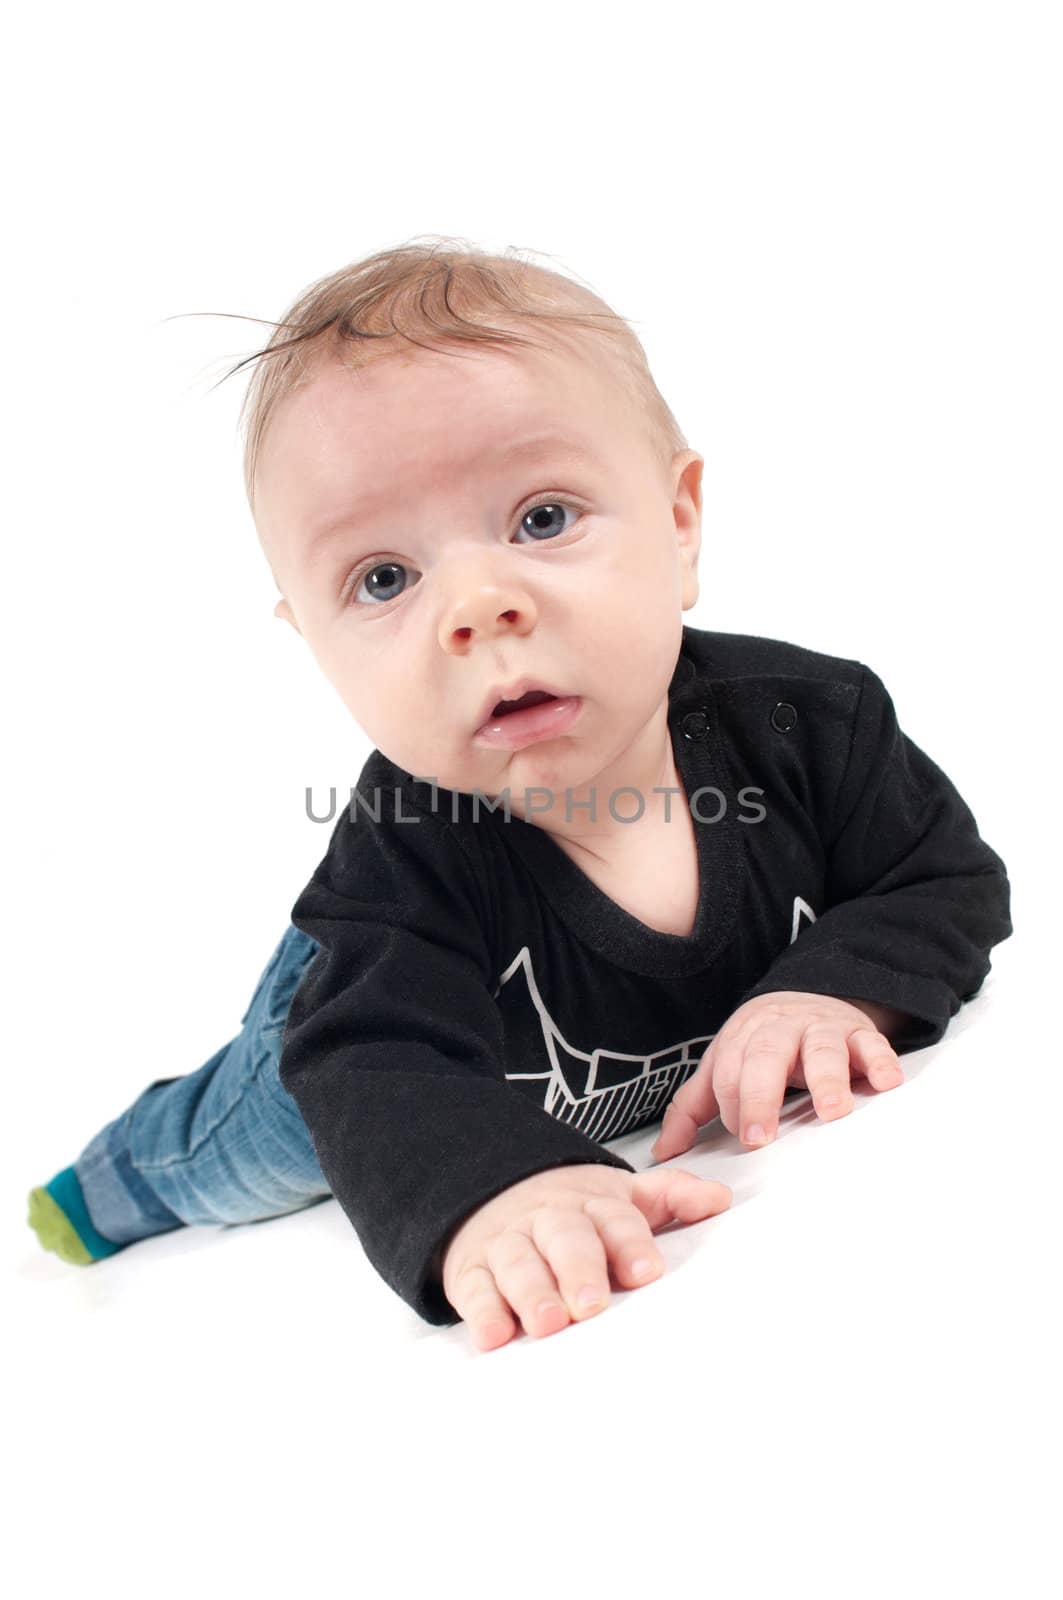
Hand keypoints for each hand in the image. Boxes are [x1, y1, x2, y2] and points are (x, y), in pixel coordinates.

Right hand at [440, 1162, 730, 1351]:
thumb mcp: (617, 1196)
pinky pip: (474, 1289)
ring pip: (519, 1263)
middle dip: (579, 1269)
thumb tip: (720, 1199)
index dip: (630, 1243)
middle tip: (591, 1305)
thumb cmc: (570, 1211)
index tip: (647, 1272)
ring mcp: (507, 1243)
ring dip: (532, 1292)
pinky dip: (482, 1312)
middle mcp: (549, 1220)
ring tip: (548, 1323)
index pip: (614, 1218)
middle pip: (565, 1239)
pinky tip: (495, 1336)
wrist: (491, 1192)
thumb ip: (668, 1196)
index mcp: (591, 1203)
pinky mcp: (470, 1269)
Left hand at [650, 990, 905, 1161]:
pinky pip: (872, 1043)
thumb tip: (665, 1153)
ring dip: (827, 1078)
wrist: (810, 998)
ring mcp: (822, 1029)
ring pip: (822, 1048)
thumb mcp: (725, 1068)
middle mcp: (781, 1028)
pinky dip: (880, 1061)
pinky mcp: (861, 1033)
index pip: (729, 1070)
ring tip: (832, 1111)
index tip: (744, 1139)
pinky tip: (886, 1083)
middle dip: (760, 1096)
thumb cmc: (764, 1046)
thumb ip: (693, 1108)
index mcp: (743, 1037)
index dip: (734, 1103)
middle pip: (766, 1056)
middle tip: (760, 1136)